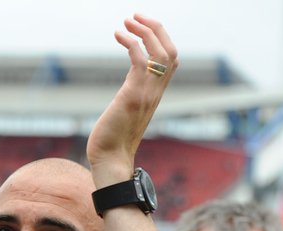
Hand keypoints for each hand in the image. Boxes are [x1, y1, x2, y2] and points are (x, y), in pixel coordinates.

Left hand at [87, 14, 178, 183]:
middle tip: (136, 16)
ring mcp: (146, 94)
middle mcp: (155, 92)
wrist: (110, 161)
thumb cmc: (112, 142)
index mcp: (155, 95)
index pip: (171, 61)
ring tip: (127, 20)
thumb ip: (131, 101)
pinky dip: (131, 43)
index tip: (143, 28)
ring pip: (160, 53)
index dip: (162, 40)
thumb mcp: (126, 115)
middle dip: (156, 28)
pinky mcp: (133, 95)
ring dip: (145, 31)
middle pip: (171, 51)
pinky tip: (118, 35)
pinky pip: (140, 60)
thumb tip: (125, 99)